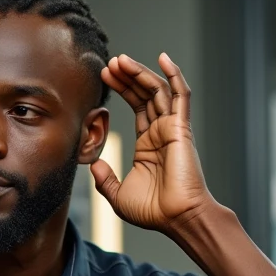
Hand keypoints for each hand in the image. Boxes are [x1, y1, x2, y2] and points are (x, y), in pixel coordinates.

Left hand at [91, 53, 215, 231]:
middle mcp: (161, 132)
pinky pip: (180, 96)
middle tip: (110, 63)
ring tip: (120, 60)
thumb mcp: (119, 196)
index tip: (105, 76)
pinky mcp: (181, 128)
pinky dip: (174, 75)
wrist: (176, 218)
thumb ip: (106, 180)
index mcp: (148, 144)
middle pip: (144, 94)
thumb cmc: (153, 211)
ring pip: (157, 90)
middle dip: (127, 77)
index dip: (122, 89)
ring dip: (140, 73)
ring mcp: (172, 128)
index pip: (136, 107)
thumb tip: (95, 165)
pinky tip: (163, 57)